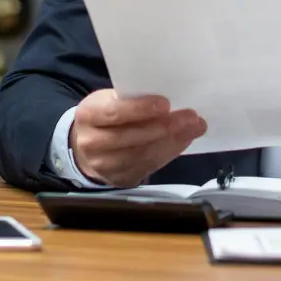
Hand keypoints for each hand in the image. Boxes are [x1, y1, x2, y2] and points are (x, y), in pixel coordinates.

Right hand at [69, 90, 206, 187]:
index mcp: (88, 115)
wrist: (86, 147)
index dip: (140, 109)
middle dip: (165, 127)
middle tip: (191, 117)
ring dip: (172, 142)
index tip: (166, 104)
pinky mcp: (118, 180)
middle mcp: (92, 143)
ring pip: (142, 155)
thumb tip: (171, 101)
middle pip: (131, 137)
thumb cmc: (105, 116)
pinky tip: (182, 141)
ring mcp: (104, 166)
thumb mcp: (109, 100)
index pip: (115, 112)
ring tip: (193, 128)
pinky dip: (168, 154)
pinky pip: (147, 168)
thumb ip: (132, 101)